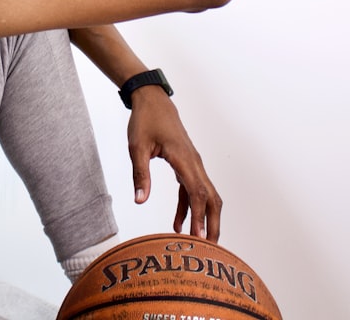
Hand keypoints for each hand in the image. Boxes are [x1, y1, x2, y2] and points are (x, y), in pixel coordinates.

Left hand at [127, 85, 221, 240]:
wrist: (152, 100)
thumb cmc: (145, 120)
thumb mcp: (137, 147)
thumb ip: (140, 174)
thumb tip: (140, 201)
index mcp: (184, 158)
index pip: (197, 193)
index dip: (199, 216)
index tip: (199, 237)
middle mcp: (194, 162)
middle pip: (211, 197)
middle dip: (212, 223)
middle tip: (211, 248)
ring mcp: (192, 163)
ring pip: (206, 194)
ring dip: (204, 217)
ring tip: (199, 242)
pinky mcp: (186, 164)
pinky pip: (192, 189)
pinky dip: (190, 208)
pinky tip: (178, 224)